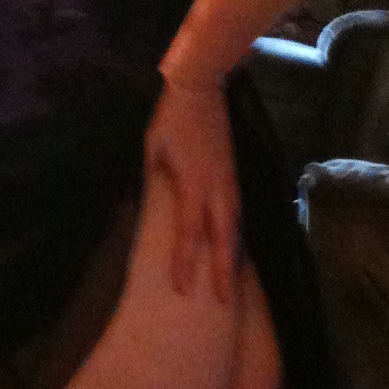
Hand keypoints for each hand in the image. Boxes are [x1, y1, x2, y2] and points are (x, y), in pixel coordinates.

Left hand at [145, 76, 239, 302]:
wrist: (201, 87)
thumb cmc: (170, 117)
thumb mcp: (152, 150)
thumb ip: (155, 181)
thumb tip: (153, 206)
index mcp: (194, 184)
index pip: (189, 233)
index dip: (185, 262)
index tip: (182, 288)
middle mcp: (217, 188)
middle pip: (224, 238)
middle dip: (224, 271)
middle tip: (223, 302)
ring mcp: (229, 181)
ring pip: (235, 227)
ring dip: (233, 256)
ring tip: (231, 282)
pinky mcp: (233, 174)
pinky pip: (237, 213)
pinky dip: (236, 235)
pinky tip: (233, 246)